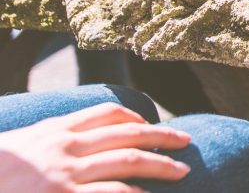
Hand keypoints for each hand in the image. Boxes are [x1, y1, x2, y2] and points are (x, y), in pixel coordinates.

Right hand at [0, 102, 190, 192]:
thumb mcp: (20, 145)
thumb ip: (48, 140)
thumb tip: (73, 142)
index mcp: (55, 129)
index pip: (106, 114)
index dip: (136, 119)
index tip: (153, 126)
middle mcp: (66, 147)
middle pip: (128, 136)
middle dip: (162, 138)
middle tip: (186, 142)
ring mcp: (66, 174)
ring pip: (129, 163)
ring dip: (161, 167)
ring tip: (182, 173)